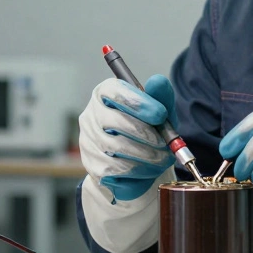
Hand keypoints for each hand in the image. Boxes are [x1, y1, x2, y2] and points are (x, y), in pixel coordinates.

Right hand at [78, 75, 176, 201]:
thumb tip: (157, 81)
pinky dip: (139, 171)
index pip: (115, 92)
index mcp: (105, 94)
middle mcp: (91, 115)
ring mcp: (88, 141)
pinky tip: (150, 168)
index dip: (139, 102)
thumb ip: (161, 96)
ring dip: (146, 155)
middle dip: (145, 133)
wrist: (140, 165)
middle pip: (115, 121)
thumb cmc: (149, 130)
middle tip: (164, 143)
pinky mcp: (92, 165)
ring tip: (163, 158)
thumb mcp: (159, 111)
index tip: (161, 113)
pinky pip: (116, 169)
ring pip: (117, 147)